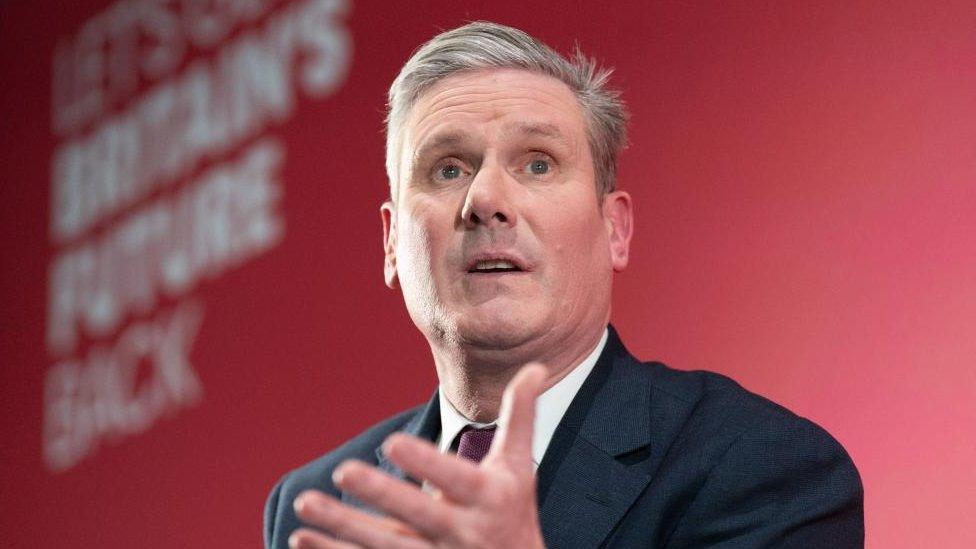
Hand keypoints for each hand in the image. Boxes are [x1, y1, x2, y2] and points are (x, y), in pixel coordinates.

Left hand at [289, 364, 548, 548]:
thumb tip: (536, 365)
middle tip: (343, 470)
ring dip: (342, 527)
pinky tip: (302, 539)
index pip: (454, 477)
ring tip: (305, 501)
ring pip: (385, 546)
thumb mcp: (519, 466)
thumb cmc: (512, 510)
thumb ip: (520, 417)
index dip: (425, 463)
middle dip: (381, 494)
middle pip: (417, 514)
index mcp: (487, 497)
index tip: (393, 442)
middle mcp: (461, 532)